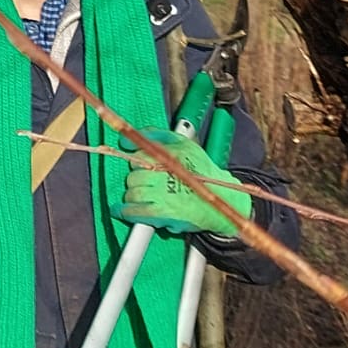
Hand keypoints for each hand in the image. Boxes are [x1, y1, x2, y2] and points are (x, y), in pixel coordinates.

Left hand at [116, 127, 250, 238]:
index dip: (138, 160)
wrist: (223, 199)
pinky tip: (124, 210)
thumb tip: (127, 138)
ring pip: (132, 192)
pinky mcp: (163, 213)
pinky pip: (135, 211)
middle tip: (146, 182)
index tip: (140, 165)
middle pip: (133, 175)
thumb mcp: (183, 143)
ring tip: (144, 195)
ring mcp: (162, 194)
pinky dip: (127, 211)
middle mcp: (164, 173)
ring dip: (133, 194)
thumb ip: (156, 134)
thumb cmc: (202, 171)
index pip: (138, 154)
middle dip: (136, 179)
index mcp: (169, 154)